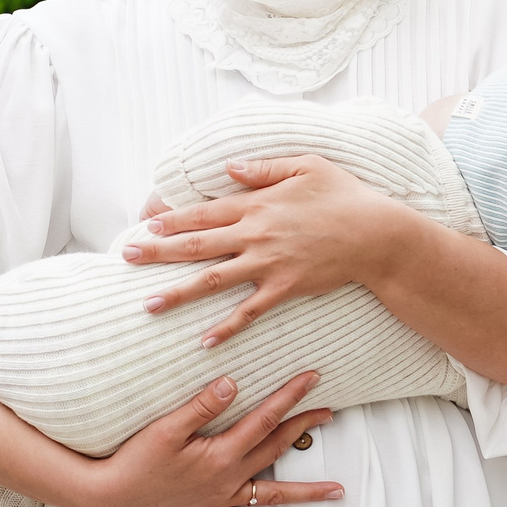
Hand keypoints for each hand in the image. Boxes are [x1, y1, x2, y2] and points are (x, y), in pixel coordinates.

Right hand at [75, 373, 339, 506]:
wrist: (108, 497)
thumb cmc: (134, 460)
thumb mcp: (166, 428)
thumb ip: (202, 407)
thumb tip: (233, 383)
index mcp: (222, 455)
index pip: (266, 419)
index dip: (290, 396)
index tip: (313, 378)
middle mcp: (228, 478)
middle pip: (276, 449)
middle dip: (304, 428)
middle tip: (331, 412)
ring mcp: (220, 498)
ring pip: (272, 493)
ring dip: (306, 491)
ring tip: (338, 491)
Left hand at [124, 155, 415, 346]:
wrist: (378, 234)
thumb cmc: (346, 195)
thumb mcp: (308, 166)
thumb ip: (265, 168)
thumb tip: (230, 169)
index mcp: (258, 203)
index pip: (204, 212)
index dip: (171, 219)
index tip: (144, 225)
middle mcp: (256, 234)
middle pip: (197, 245)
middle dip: (158, 253)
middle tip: (128, 259)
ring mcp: (269, 264)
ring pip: (213, 279)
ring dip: (179, 293)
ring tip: (149, 304)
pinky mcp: (285, 288)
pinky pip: (249, 310)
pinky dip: (227, 327)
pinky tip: (205, 340)